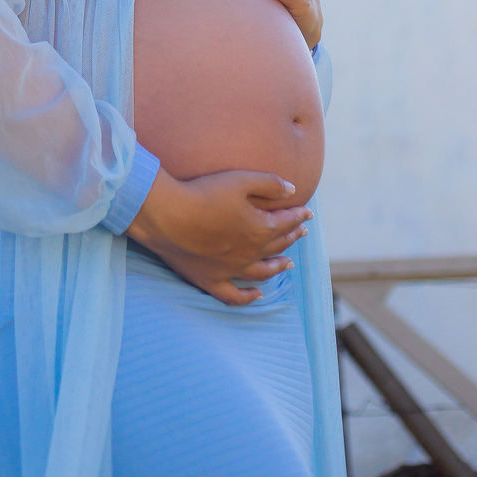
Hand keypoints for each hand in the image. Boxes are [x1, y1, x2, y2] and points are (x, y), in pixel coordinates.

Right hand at [127, 168, 311, 306]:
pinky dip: (248, 297)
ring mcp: (231, 270)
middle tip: (301, 231)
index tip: (308, 211)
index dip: (299, 215)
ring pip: (262, 272)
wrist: (169, 216)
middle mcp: (250, 253)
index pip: (287, 222)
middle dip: (292, 236)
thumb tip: (293, 190)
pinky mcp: (211, 280)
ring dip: (278, 266)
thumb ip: (269, 184)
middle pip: (278, 245)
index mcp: (260, 228)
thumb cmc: (204, 193)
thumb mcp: (240, 179)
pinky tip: (257, 295)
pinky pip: (234, 295)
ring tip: (289, 263)